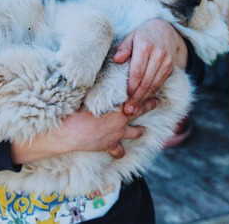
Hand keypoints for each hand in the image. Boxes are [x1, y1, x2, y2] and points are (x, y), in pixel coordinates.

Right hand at [10, 100, 157, 163]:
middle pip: (140, 111)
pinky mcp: (109, 145)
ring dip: (139, 131)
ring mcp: (117, 133)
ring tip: (143, 131)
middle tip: (157, 101)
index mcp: (118, 104)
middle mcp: (121, 118)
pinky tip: (120, 153)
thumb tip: (100, 74)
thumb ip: (100, 86)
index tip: (153, 86)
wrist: (71, 129)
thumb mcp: (90, 92)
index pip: (136, 95)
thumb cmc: (77, 107)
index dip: (145, 90)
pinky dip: (119, 152)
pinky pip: (118, 152)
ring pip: (135, 133)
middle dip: (149, 106)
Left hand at [113, 19, 186, 115]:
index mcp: (145, 46)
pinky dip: (151, 94)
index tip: (124, 97)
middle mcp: (158, 55)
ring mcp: (166, 62)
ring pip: (154, 85)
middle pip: (146, 81)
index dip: (131, 86)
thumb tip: (116, 60)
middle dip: (137, 98)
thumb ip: (123, 48)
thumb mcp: (131, 36)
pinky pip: (160, 84)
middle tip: (128, 110)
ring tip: (134, 110)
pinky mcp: (170, 68)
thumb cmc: (143, 35)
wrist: (166, 30)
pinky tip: (143, 101)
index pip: (137, 71)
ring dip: (144, 99)